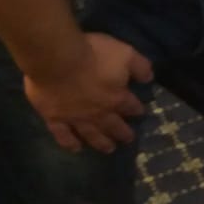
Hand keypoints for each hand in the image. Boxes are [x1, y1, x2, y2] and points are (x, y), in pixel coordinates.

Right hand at [22, 32, 153, 153]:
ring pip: (91, 135)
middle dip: (123, 132)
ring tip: (109, 149)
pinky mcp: (54, 118)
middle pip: (113, 125)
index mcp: (116, 97)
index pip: (130, 106)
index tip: (140, 113)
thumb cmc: (94, 54)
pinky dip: (69, 143)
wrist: (57, 60)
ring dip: (101, 143)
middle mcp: (98, 113)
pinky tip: (75, 148)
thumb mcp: (126, 54)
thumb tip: (149, 79)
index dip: (136, 109)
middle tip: (129, 140)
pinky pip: (63, 135)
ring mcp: (76, 118)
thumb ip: (140, 67)